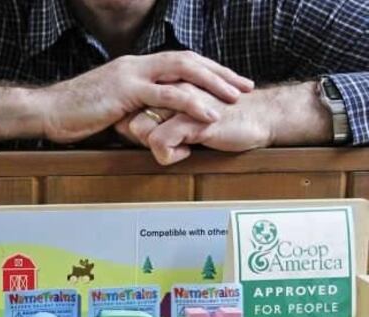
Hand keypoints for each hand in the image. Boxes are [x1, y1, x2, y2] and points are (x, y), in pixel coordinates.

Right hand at [39, 51, 253, 143]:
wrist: (46, 111)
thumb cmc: (71, 115)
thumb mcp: (106, 108)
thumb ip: (129, 108)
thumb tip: (144, 121)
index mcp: (133, 67)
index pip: (178, 62)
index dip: (206, 70)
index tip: (228, 81)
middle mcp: (136, 64)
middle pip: (189, 60)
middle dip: (220, 72)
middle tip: (244, 84)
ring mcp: (132, 75)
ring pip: (184, 72)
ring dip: (214, 83)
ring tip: (237, 96)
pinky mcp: (127, 91)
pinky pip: (168, 95)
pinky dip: (193, 103)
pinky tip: (211, 113)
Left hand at [116, 82, 330, 164]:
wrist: (261, 114)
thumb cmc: (224, 116)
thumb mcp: (187, 112)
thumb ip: (164, 114)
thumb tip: (134, 128)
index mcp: (169, 85)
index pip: (129, 108)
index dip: (134, 129)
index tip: (153, 139)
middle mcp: (171, 90)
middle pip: (129, 121)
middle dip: (140, 140)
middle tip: (169, 144)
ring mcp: (180, 104)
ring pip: (139, 131)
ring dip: (154, 148)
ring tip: (180, 147)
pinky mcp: (192, 120)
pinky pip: (160, 143)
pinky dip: (170, 156)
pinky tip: (190, 151)